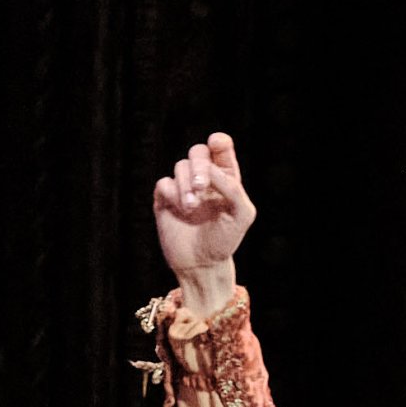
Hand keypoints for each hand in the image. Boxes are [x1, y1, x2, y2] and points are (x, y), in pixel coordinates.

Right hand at [153, 131, 255, 312]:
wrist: (202, 265)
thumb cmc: (226, 240)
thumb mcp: (241, 214)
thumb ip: (232, 188)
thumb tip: (209, 171)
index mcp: (226, 178)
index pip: (221, 149)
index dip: (219, 142)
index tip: (216, 142)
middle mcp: (204, 179)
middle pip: (198, 152)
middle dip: (199, 164)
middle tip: (201, 186)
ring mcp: (184, 187)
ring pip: (180, 166)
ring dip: (186, 184)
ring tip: (191, 208)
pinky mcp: (165, 199)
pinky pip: (164, 183)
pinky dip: (172, 193)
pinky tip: (181, 210)